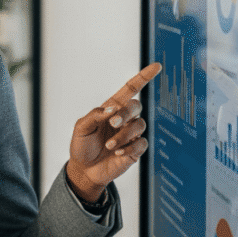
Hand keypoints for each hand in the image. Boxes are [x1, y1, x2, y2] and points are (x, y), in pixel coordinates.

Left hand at [65, 63, 161, 202]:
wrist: (84, 170)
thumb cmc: (82, 146)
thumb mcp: (81, 127)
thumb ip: (95, 115)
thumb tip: (112, 110)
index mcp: (112, 108)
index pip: (130, 89)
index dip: (143, 77)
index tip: (156, 66)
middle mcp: (124, 119)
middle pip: (136, 106)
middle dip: (126, 113)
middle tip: (113, 123)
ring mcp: (130, 134)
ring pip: (139, 126)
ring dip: (124, 135)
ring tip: (110, 146)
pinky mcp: (135, 149)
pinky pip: (141, 144)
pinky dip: (130, 148)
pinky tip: (118, 153)